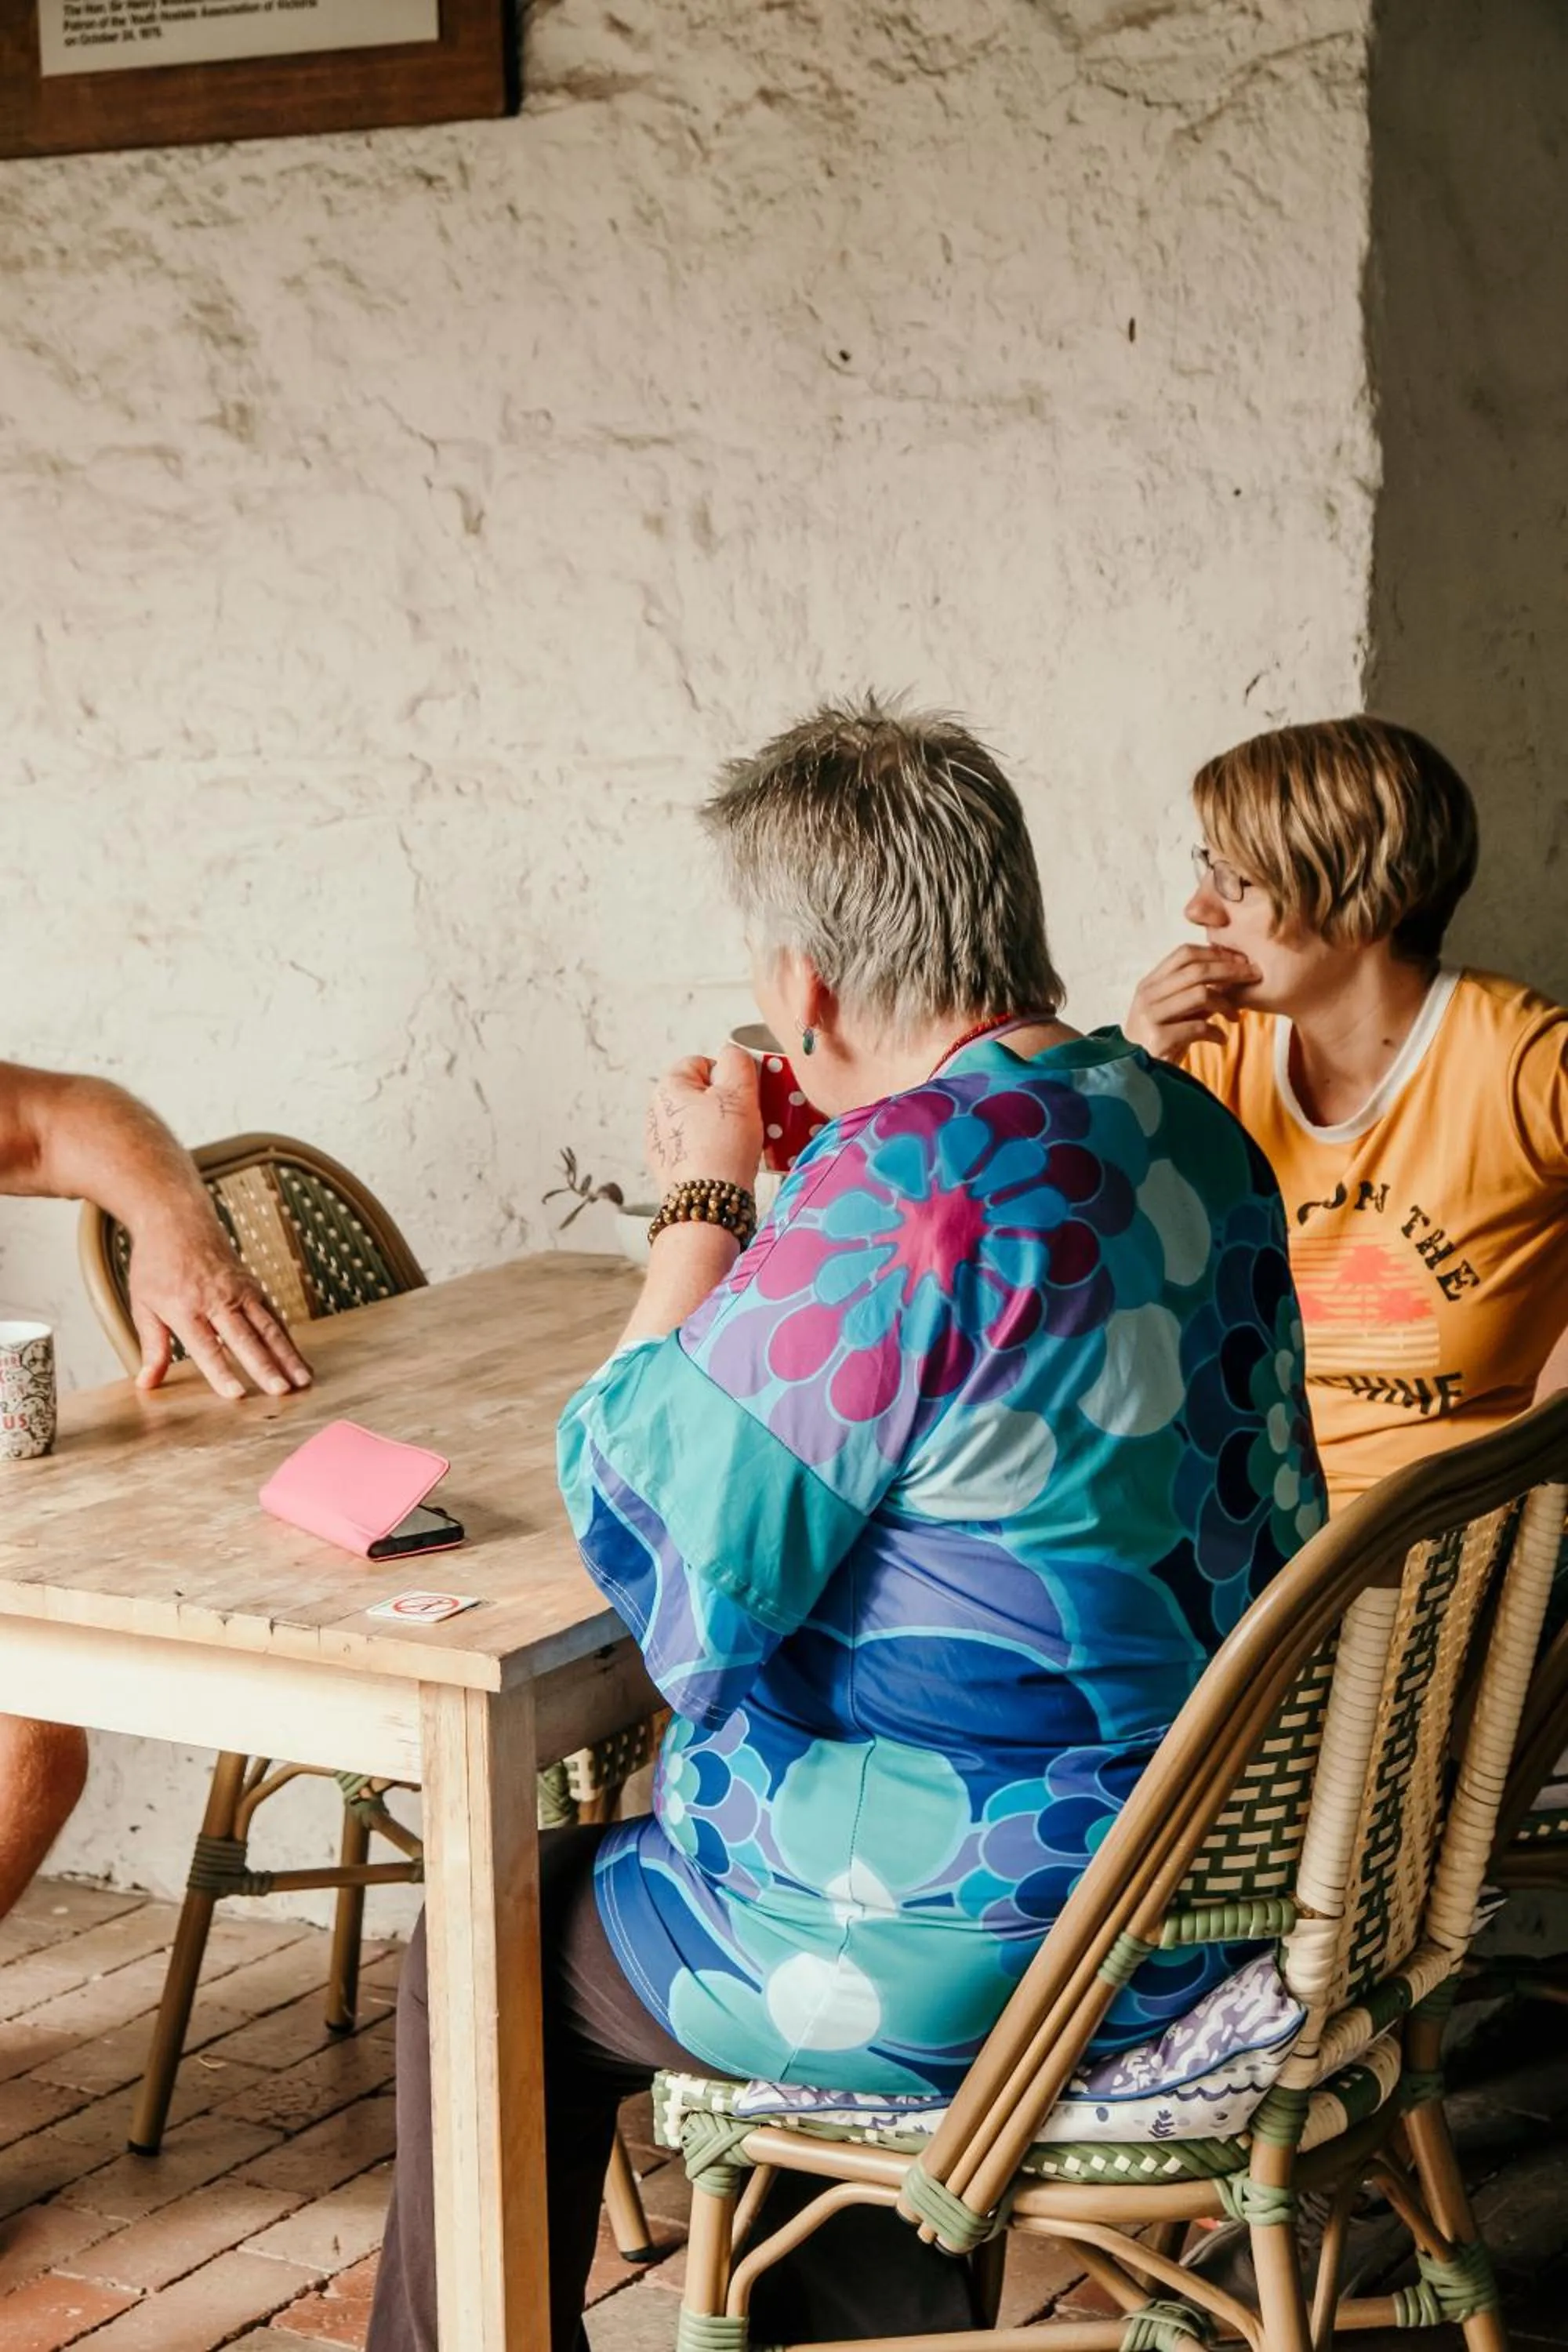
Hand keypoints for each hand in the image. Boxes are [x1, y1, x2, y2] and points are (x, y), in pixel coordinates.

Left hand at [128, 1199, 312, 1400]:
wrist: (177, 1219)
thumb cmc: (156, 1264)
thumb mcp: (143, 1305)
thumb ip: (152, 1346)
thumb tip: (146, 1384)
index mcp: (185, 1307)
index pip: (206, 1346)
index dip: (221, 1371)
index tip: (236, 1394)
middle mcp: (217, 1299)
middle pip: (245, 1338)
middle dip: (265, 1366)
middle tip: (281, 1391)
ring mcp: (240, 1291)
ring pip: (269, 1328)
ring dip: (288, 1356)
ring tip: (303, 1381)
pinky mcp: (254, 1287)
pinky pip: (274, 1317)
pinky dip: (288, 1341)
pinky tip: (299, 1362)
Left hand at [644, 1047, 763, 1194]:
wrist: (707, 1202)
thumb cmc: (721, 1146)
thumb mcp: (739, 1091)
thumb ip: (737, 1061)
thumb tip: (732, 1054)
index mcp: (668, 1086)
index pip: (703, 1064)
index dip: (729, 1077)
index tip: (744, 1095)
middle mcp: (657, 1111)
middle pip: (703, 1095)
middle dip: (728, 1105)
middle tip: (746, 1120)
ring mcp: (661, 1142)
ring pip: (702, 1124)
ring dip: (723, 1130)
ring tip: (740, 1145)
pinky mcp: (669, 1168)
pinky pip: (699, 1149)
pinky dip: (714, 1152)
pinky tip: (727, 1164)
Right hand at [1125, 945, 1259, 1060]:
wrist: (1132, 1074)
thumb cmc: (1158, 1042)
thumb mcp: (1173, 1012)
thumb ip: (1194, 994)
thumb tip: (1232, 975)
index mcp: (1150, 983)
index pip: (1184, 954)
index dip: (1216, 954)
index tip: (1240, 961)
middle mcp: (1147, 995)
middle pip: (1196, 970)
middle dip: (1231, 971)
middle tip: (1253, 976)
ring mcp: (1150, 1016)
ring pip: (1200, 994)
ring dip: (1226, 1004)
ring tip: (1237, 1017)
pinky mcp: (1157, 1039)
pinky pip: (1198, 1027)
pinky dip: (1216, 1032)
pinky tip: (1221, 1039)